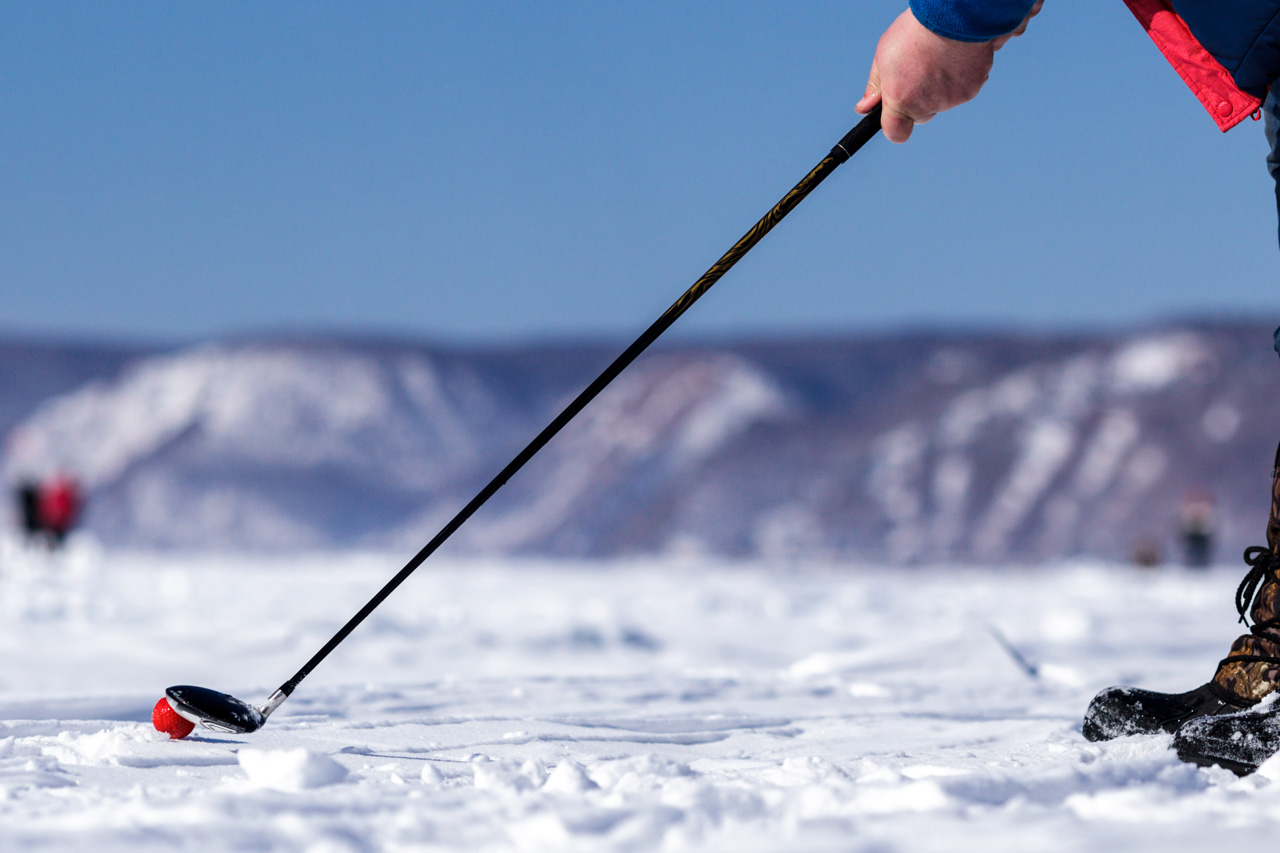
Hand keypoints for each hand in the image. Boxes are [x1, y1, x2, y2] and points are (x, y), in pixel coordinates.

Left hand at [856, 3, 1040, 142]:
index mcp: (902, 100)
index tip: (893, 115)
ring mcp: (952, 98)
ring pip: (943, 101)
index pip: (896, 133)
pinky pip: (964, 87)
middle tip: (919, 70)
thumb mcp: (884, 55)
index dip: (895, 126)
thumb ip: (876, 86)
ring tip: (939, 56)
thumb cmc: (915, 31)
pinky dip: (961, 75)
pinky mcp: (973, 87)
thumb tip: (864, 108)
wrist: (953, 14)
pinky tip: (956, 54)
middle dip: (919, 100)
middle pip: (921, 115)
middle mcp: (928, 105)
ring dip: (941, 85)